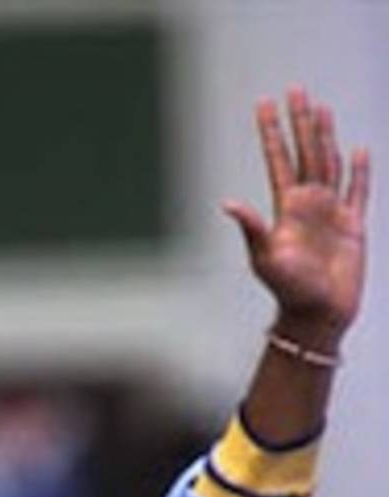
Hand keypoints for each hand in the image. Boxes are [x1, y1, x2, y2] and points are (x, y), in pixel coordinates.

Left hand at [224, 87, 369, 345]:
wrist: (317, 315)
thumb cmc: (287, 290)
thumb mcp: (265, 257)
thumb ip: (252, 227)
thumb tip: (227, 202)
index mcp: (286, 208)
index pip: (279, 160)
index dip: (273, 132)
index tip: (264, 103)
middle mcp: (308, 204)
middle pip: (305, 152)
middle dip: (300, 122)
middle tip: (294, 89)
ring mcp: (331, 212)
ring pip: (329, 163)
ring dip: (325, 136)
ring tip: (320, 108)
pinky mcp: (353, 226)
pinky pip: (359, 191)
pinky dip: (361, 171)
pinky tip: (359, 149)